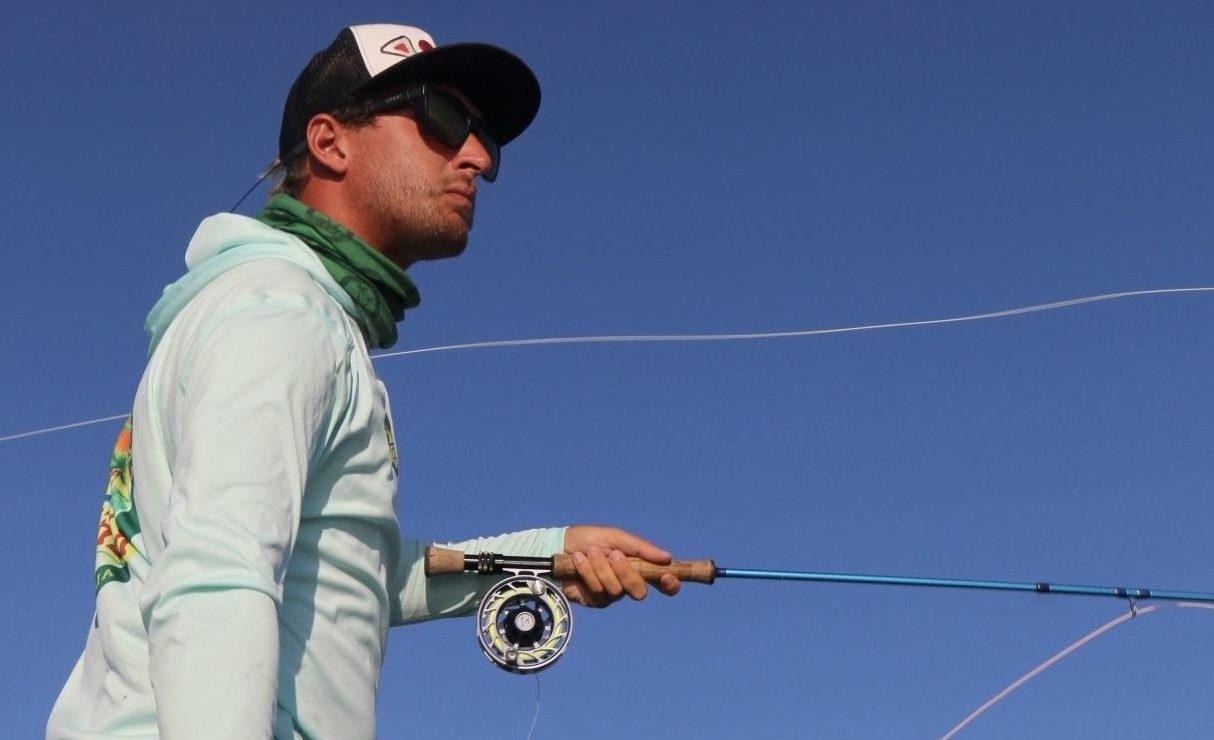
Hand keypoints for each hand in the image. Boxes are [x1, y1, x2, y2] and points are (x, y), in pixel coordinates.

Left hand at [561, 525, 681, 607]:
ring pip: (616, 590)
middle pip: (639, 591)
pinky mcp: (594, 600)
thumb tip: (667, 557)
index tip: (666, 576)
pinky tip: (578, 561)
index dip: (670, 584)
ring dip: (601, 568)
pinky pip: (598, 593)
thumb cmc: (588, 539)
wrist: (558, 546)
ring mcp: (611, 593)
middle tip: (614, 555)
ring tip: (589, 552)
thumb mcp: (615, 537)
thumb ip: (640, 548)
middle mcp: (627, 582)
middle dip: (626, 572)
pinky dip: (588, 573)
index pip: (662, 582)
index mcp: (637, 566)